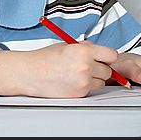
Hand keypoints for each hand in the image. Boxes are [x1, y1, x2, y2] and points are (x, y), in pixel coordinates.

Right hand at [0, 41, 119, 97]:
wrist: (29, 73)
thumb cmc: (43, 58)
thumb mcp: (65, 46)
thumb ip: (84, 47)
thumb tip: (98, 50)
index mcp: (82, 51)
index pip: (111, 55)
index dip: (106, 57)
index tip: (102, 58)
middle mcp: (85, 66)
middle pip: (108, 70)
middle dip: (99, 68)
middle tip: (85, 66)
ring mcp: (83, 81)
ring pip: (101, 82)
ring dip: (93, 79)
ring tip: (75, 74)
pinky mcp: (80, 93)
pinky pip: (91, 90)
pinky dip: (84, 86)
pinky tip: (70, 81)